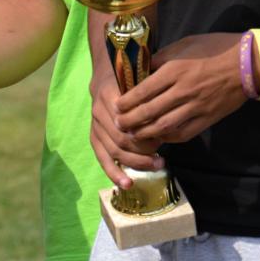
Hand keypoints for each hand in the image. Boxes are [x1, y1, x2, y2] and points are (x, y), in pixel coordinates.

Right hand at [89, 67, 161, 189]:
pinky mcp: (94, 137)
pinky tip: (127, 184)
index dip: (145, 133)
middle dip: (143, 151)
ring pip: (114, 151)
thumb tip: (165, 116)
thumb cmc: (128, 78)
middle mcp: (99, 112)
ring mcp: (95, 126)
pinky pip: (102, 159)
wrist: (105, 76)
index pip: (128, 121)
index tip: (162, 138)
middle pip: (121, 139)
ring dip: (135, 162)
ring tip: (156, 165)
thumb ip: (147, 94)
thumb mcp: (139, 78)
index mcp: (110, 96)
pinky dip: (114, 173)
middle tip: (162, 158)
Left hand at [114, 32, 246, 144]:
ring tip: (133, 135)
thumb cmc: (214, 49)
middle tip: (118, 125)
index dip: (127, 102)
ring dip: (145, 133)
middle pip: (150, 111)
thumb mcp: (183, 45)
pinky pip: (184, 132)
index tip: (116, 107)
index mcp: (174, 70)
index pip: (143, 91)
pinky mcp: (207, 118)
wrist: (247, 63)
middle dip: (130, 120)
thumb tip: (143, 69)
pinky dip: (169, 137)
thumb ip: (162, 58)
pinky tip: (159, 137)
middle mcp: (182, 91)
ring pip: (164, 125)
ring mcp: (195, 107)